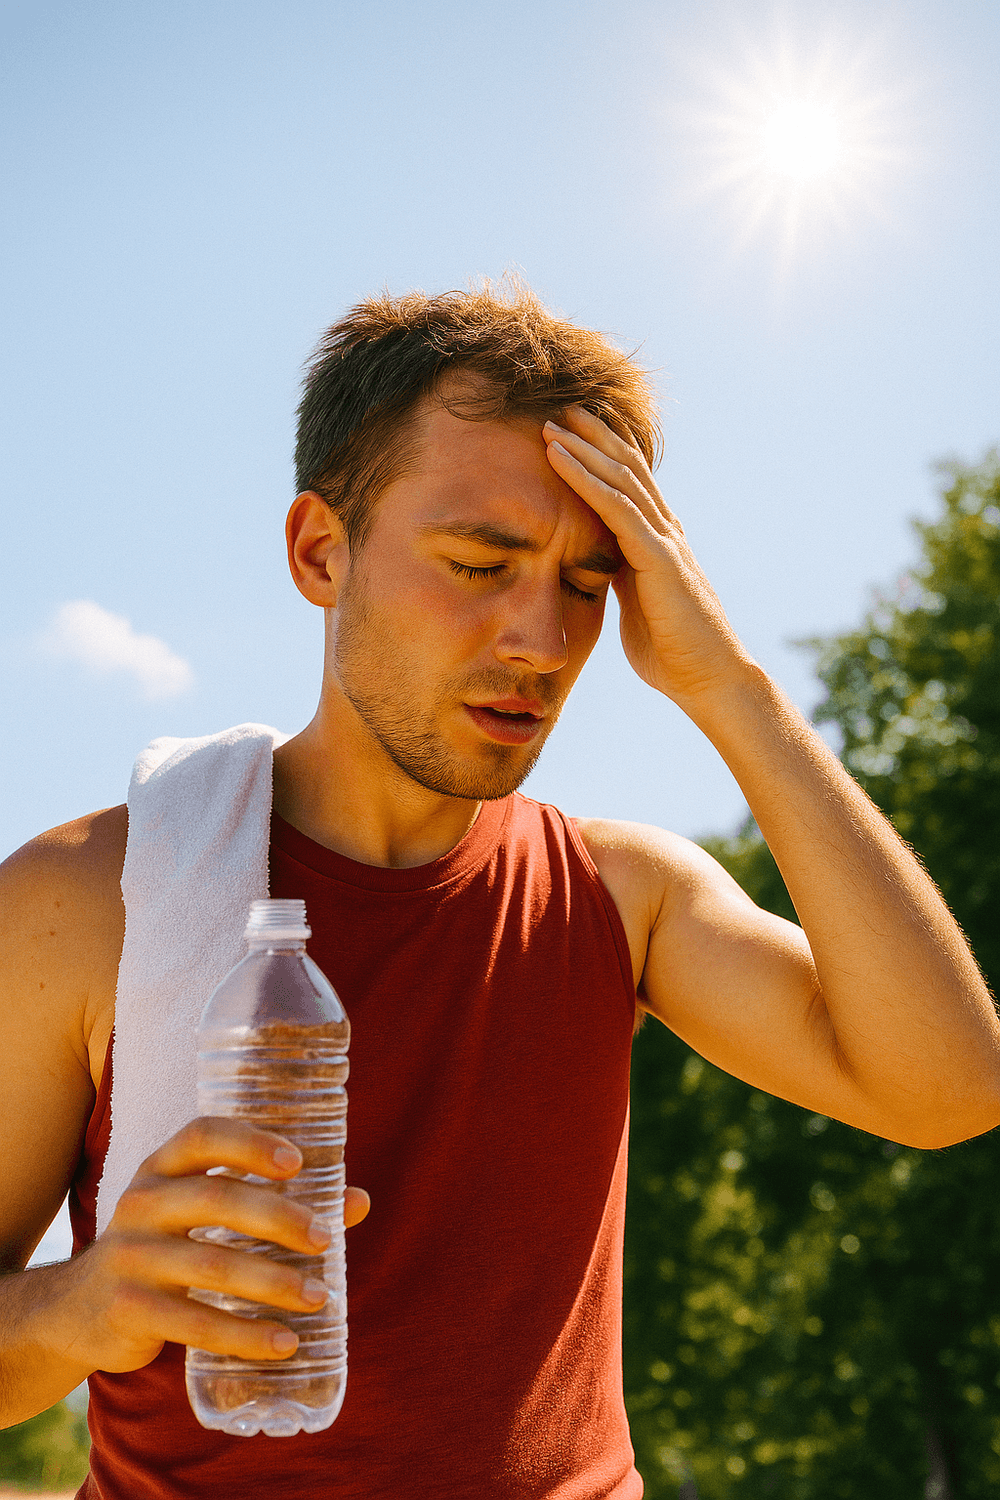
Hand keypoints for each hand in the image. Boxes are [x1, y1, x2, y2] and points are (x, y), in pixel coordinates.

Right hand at [59, 1117, 369, 1375]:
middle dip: (280, 1219)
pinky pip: (195, 1322)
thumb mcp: (204, 1214)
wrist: (80, 1310)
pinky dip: (245, 1335)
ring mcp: (131, 1256)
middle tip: (326, 1240)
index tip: (297, 1162)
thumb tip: (359, 1202)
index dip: (250, 1143)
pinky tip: (284, 1343)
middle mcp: (141, 1202)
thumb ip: (277, 1202)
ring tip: (319, 1298)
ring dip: (273, 1283)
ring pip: (212, 1266)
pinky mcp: (130, 1308)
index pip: (203, 1136)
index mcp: (161, 1167)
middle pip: (217, 1200)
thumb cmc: (167, 1247)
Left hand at [543, 408, 751, 708]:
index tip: (574, 431)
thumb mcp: (637, 608)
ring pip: (620, 478)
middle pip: (628, 469)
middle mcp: (666, 532)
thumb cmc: (674, 656)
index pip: (631, 486)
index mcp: (660, 544)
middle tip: (562, 407)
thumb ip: (622, 581)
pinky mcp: (659, 558)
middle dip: (595, 435)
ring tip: (552, 421)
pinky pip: (616, 507)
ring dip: (584, 446)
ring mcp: (665, 541)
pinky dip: (585, 478)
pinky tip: (559, 457)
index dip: (605, 454)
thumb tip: (599, 569)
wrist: (710, 682)